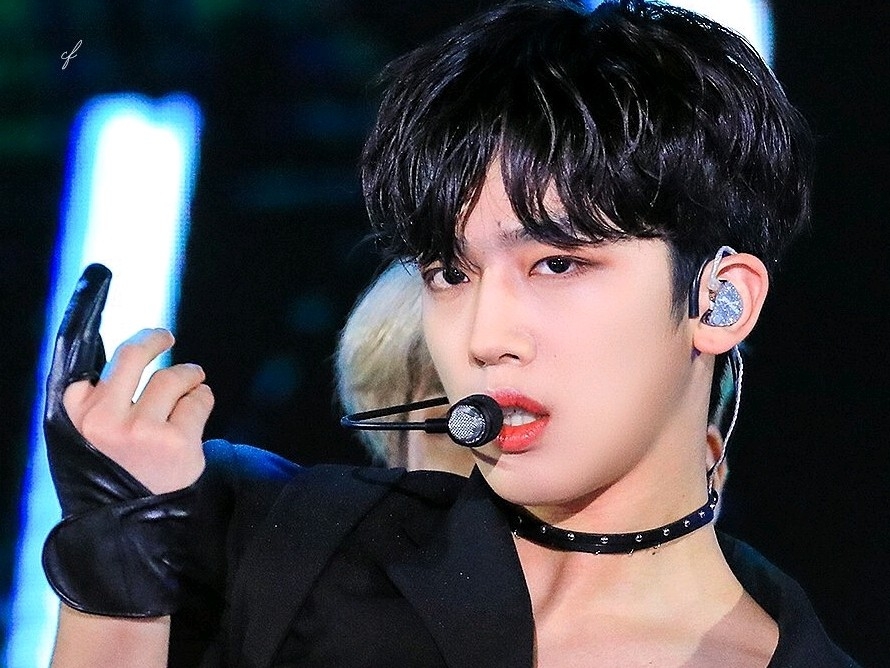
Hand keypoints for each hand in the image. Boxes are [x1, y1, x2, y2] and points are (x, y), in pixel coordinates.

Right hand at [45, 264, 211, 498]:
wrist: (127, 537)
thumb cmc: (110, 481)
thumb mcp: (90, 440)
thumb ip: (99, 399)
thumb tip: (129, 351)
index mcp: (72, 415)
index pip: (76, 350)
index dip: (87, 309)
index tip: (98, 274)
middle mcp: (101, 419)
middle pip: (134, 354)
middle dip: (155, 339)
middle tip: (166, 336)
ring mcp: (139, 430)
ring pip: (175, 377)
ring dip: (190, 379)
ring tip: (191, 388)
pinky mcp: (176, 442)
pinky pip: (199, 399)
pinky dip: (203, 400)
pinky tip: (196, 416)